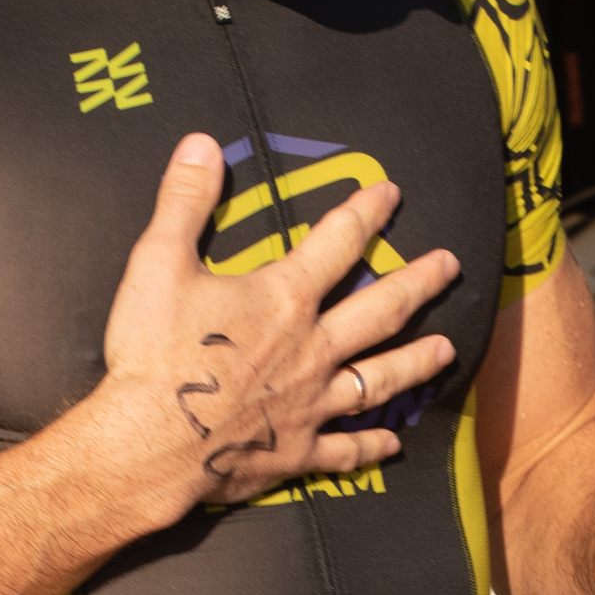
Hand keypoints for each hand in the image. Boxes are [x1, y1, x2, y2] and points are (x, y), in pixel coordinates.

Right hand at [97, 134, 460, 513]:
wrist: (145, 444)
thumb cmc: (151, 355)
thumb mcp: (158, 263)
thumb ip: (185, 201)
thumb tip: (202, 144)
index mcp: (284, 299)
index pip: (338, 243)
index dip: (366, 213)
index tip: (391, 195)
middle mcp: (312, 349)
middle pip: (381, 310)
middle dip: (418, 283)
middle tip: (449, 267)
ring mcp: (311, 403)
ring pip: (380, 379)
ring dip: (416, 361)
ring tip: (446, 349)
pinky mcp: (298, 450)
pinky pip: (346, 450)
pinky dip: (371, 448)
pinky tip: (393, 446)